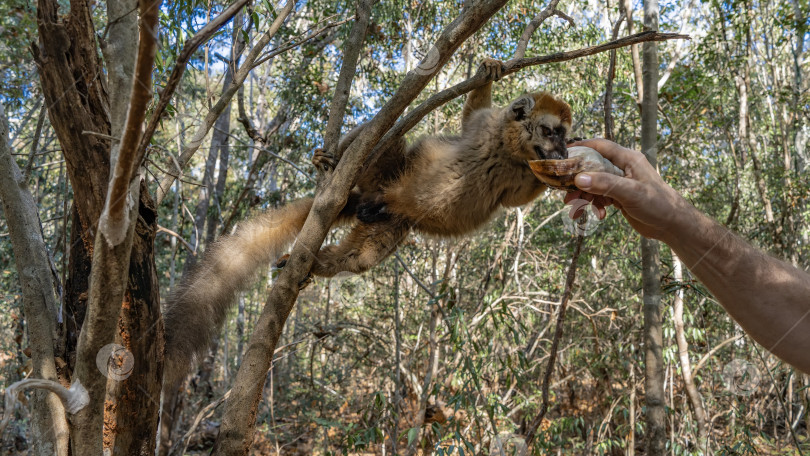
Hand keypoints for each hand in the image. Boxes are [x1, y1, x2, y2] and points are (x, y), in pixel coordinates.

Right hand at [564, 139, 687, 240]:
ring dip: (584, 196)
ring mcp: (621, 182)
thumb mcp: (630, 193)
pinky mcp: (620, 196)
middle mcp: (623, 168)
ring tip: (576, 209)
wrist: (672, 225)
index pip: (600, 146)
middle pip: (593, 167)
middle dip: (578, 180)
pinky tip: (600, 215)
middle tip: (565, 191)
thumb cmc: (658, 204)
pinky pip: (600, 196)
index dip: (581, 147)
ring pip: (594, 184)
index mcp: (628, 159)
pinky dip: (596, 205)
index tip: (563, 154)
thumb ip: (605, 184)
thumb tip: (579, 178)